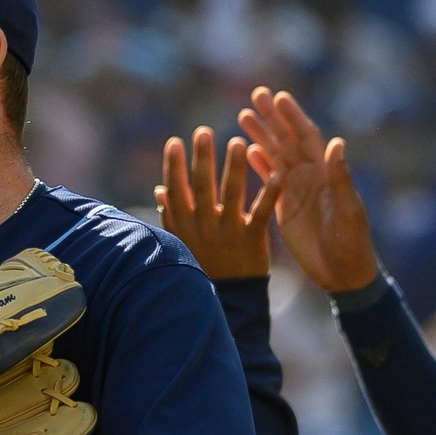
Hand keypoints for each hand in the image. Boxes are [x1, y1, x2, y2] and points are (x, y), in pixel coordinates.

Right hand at [156, 126, 274, 279]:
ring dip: (233, 168)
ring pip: (230, 196)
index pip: (176, 191)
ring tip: (238, 142)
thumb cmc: (204, 268)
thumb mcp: (182, 243)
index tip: (175, 142)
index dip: (174, 167)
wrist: (228, 302)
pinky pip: (260, 214)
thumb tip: (159, 189)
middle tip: (203, 132)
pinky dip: (268, 194)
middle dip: (202, 159)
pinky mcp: (252, 241)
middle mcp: (203, 227)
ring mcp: (227, 234)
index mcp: (185, 227)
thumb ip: (172, 215)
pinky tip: (276, 174)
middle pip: (201, 188)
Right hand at [238, 87, 379, 293]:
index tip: (279, 97)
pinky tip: (245, 150)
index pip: (308, 138)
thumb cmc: (353, 243)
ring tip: (243, 115)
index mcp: (327, 174)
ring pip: (276, 156)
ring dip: (261, 135)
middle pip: (288, 140)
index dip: (294, 117)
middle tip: (255, 95)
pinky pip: (270, 180)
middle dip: (273, 118)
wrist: (343, 274)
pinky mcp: (285, 207)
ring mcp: (297, 191)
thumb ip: (341, 178)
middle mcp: (311, 177)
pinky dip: (259, 164)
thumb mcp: (348, 211)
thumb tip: (336, 143)